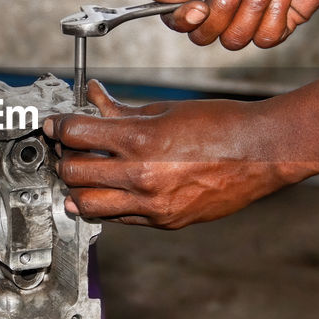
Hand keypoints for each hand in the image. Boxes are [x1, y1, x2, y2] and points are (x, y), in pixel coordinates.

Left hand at [43, 81, 288, 228]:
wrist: (264, 152)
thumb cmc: (222, 125)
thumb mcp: (166, 109)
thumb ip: (123, 110)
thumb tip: (94, 96)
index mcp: (141, 140)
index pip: (76, 133)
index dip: (58, 126)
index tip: (54, 125)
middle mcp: (142, 176)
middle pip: (74, 171)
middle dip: (64, 156)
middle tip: (67, 147)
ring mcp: (153, 205)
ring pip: (88, 204)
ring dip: (78, 187)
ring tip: (83, 173)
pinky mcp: (165, 222)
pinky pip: (119, 219)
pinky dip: (106, 205)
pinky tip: (110, 190)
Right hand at [146, 0, 318, 49]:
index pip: (178, 18)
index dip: (183, 20)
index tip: (198, 7)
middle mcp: (225, 2)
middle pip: (204, 35)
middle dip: (224, 8)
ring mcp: (253, 14)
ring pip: (236, 39)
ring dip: (254, 5)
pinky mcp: (281, 22)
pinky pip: (266, 38)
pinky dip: (276, 11)